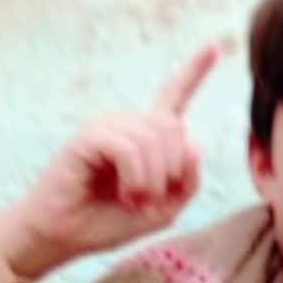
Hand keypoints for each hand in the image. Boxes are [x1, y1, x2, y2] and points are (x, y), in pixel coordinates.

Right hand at [0, 43, 222, 279]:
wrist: (67, 235)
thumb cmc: (108, 222)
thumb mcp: (163, 210)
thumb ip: (187, 182)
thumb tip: (193, 145)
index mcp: (146, 137)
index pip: (173, 98)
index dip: (194, 72)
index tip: (214, 47)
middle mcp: (127, 125)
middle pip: (174, 129)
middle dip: (172, 172)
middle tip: (149, 200)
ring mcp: (107, 127)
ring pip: (154, 140)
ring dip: (152, 181)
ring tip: (133, 200)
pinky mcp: (89, 136)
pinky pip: (129, 148)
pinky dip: (135, 177)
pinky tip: (125, 193)